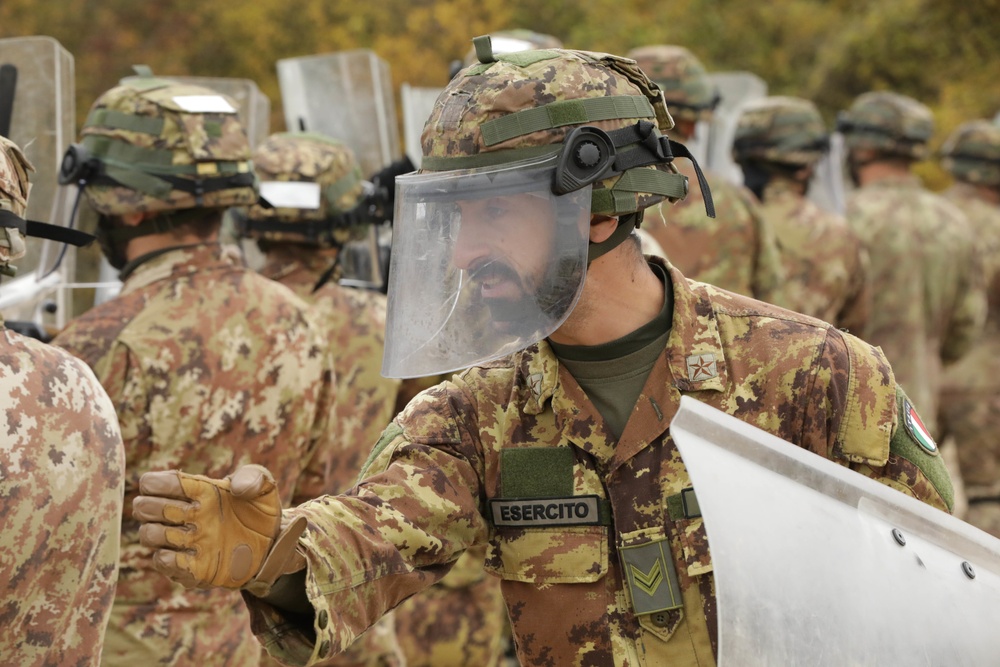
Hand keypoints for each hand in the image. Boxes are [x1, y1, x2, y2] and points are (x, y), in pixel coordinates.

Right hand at [133, 464, 304, 592]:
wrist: (273, 545)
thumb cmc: (261, 511)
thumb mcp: (264, 488)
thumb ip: (255, 477)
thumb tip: (237, 488)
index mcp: (195, 491)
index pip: (154, 482)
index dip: (157, 482)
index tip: (179, 485)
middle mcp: (184, 516)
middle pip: (143, 507)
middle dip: (152, 507)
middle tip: (181, 511)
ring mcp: (185, 542)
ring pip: (148, 535)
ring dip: (159, 533)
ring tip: (187, 533)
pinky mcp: (192, 568)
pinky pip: (164, 563)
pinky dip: (169, 559)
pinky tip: (191, 553)